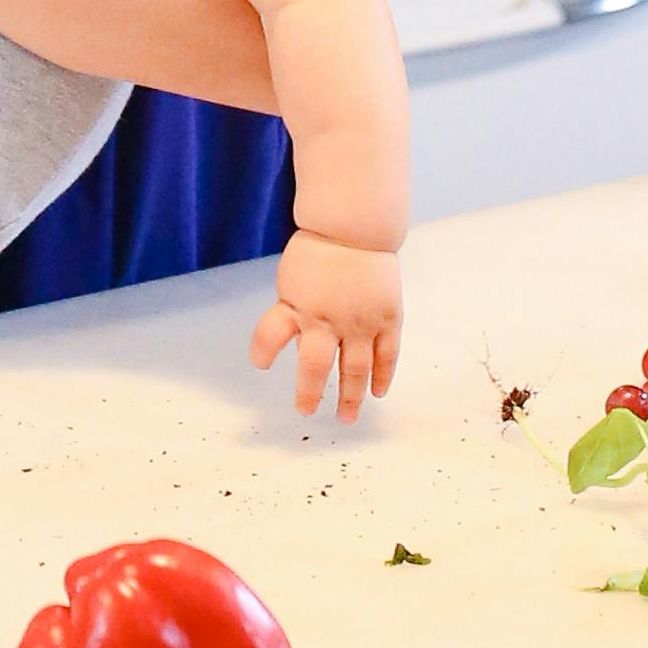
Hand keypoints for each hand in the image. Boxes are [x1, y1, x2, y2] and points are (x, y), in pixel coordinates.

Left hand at [250, 228, 405, 422]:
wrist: (356, 229)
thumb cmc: (318, 255)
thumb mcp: (292, 282)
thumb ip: (295, 315)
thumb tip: (305, 350)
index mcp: (296, 305)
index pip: (270, 335)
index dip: (262, 352)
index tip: (260, 364)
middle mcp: (326, 317)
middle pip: (315, 366)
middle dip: (310, 393)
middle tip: (306, 411)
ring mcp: (360, 320)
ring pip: (356, 369)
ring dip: (350, 397)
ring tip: (346, 418)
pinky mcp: (387, 318)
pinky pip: (387, 355)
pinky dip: (382, 377)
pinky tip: (377, 393)